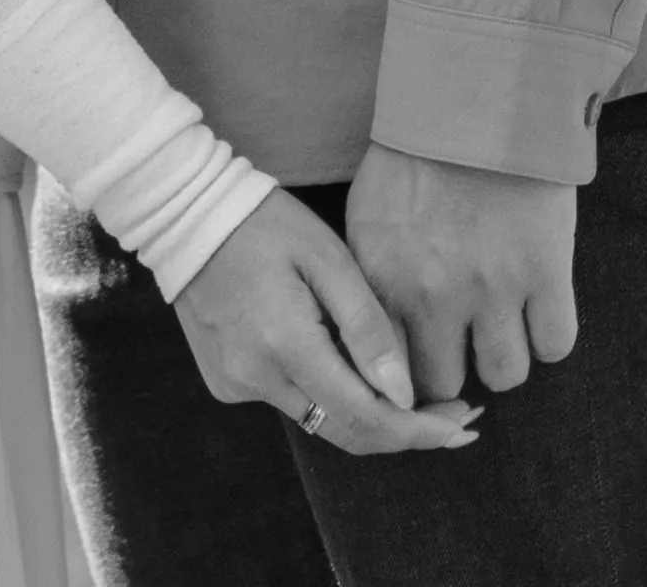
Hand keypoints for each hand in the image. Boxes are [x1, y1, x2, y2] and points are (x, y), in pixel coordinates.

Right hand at [167, 192, 479, 457]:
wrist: (183, 212)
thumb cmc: (264, 223)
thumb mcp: (329, 260)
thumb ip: (368, 328)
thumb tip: (405, 395)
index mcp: (287, 345)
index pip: (367, 418)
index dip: (421, 431)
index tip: (464, 423)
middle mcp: (257, 378)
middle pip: (348, 433)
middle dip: (407, 433)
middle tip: (456, 418)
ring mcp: (236, 384)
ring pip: (320, 421)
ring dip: (369, 415)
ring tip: (413, 395)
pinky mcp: (225, 382)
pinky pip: (290, 402)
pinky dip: (326, 394)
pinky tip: (344, 365)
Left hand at [351, 141, 579, 403]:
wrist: (477, 99)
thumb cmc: (416, 155)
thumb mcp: (370, 217)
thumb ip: (373, 279)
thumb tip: (377, 336)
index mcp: (381, 277)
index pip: (386, 367)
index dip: (405, 374)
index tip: (419, 364)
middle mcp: (432, 294)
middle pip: (445, 384)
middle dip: (456, 370)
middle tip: (464, 346)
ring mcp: (492, 289)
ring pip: (504, 375)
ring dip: (504, 356)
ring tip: (504, 327)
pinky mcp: (545, 274)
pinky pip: (555, 345)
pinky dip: (549, 334)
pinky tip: (538, 308)